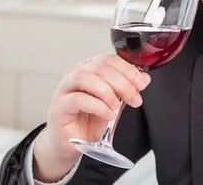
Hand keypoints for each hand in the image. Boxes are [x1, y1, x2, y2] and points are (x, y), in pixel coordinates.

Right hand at [33, 54, 150, 181]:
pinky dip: (97, 106)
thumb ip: (126, 90)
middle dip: (122, 83)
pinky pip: (78, 100)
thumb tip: (143, 78)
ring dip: (107, 91)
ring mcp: (64, 89)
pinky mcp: (59, 106)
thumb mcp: (113, 103)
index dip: (127, 69)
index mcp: (88, 68)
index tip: (141, 83)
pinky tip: (108, 115)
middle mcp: (74, 74)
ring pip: (85, 77)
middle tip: (134, 99)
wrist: (70, 144)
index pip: (109, 59)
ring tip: (117, 106)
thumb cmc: (88, 120)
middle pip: (100, 67)